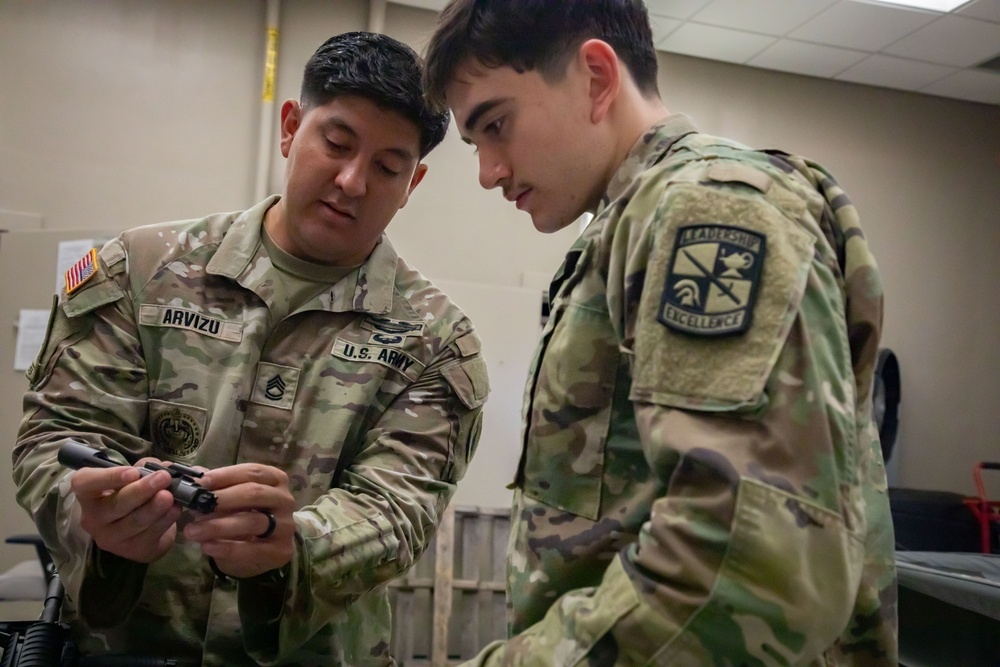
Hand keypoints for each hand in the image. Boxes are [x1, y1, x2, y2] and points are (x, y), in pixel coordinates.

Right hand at [71, 460, 182, 563]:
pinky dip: (165, 520)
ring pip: (134, 521)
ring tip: (170, 496)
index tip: (133, 472)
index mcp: (88, 494)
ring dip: (154, 507)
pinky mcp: (132, 550)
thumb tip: (164, 466)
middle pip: (116, 504)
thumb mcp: (134, 477)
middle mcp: (93, 518)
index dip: (108, 477)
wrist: (142, 529)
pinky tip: (175, 510)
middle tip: (163, 478)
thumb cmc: (132, 495)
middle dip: (141, 490)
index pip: (85, 483)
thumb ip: (144, 469)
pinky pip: (149, 534)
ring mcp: (110, 538)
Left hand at [182, 463, 294, 578]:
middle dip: (222, 499)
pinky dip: (226, 548)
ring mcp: (286, 526)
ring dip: (218, 526)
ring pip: (253, 521)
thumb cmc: (244, 515)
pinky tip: (207, 546)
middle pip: (255, 493)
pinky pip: (252, 549)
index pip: (253, 472)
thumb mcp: (232, 499)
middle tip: (194, 505)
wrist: (260, 550)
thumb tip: (193, 478)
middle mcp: (285, 500)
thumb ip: (217, 488)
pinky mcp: (281, 551)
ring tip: (192, 531)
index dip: (227, 475)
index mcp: (275, 480)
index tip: (202, 482)